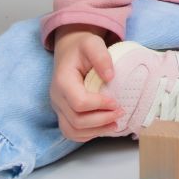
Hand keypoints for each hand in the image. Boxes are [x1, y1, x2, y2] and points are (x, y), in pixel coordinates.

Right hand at [49, 24, 122, 141]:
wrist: (70, 50)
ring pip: (72, 131)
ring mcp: (58, 107)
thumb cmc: (82, 47)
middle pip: (76, 120)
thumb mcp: (92, 44)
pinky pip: (71, 131)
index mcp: (62, 81)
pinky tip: (104, 127)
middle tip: (121, 113)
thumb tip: (111, 76)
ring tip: (115, 124)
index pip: (79, 102)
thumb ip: (101, 57)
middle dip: (101, 120)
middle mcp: (57, 97)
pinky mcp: (63, 113)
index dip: (99, 105)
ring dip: (95, 131)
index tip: (117, 102)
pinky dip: (88, 134)